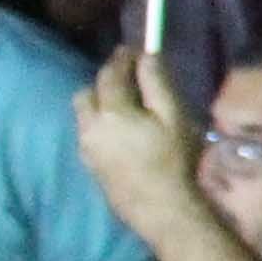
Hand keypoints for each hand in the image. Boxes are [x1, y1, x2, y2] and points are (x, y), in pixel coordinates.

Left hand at [69, 44, 206, 239]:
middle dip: (106, 81)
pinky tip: (123, 133)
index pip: (110, 73)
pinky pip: (89, 134)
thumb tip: (146, 55)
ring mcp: (87, 149)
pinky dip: (101, 124)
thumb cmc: (176, 159)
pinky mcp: (90, 166)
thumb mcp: (174, 116)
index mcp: (111, 111)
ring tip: (127, 106)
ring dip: (101, 103)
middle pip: (88, 92)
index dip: (122, 58)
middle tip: (131, 79)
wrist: (164, 210)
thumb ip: (157, 83)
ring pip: (85, 115)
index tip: (135, 49)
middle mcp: (90, 127)